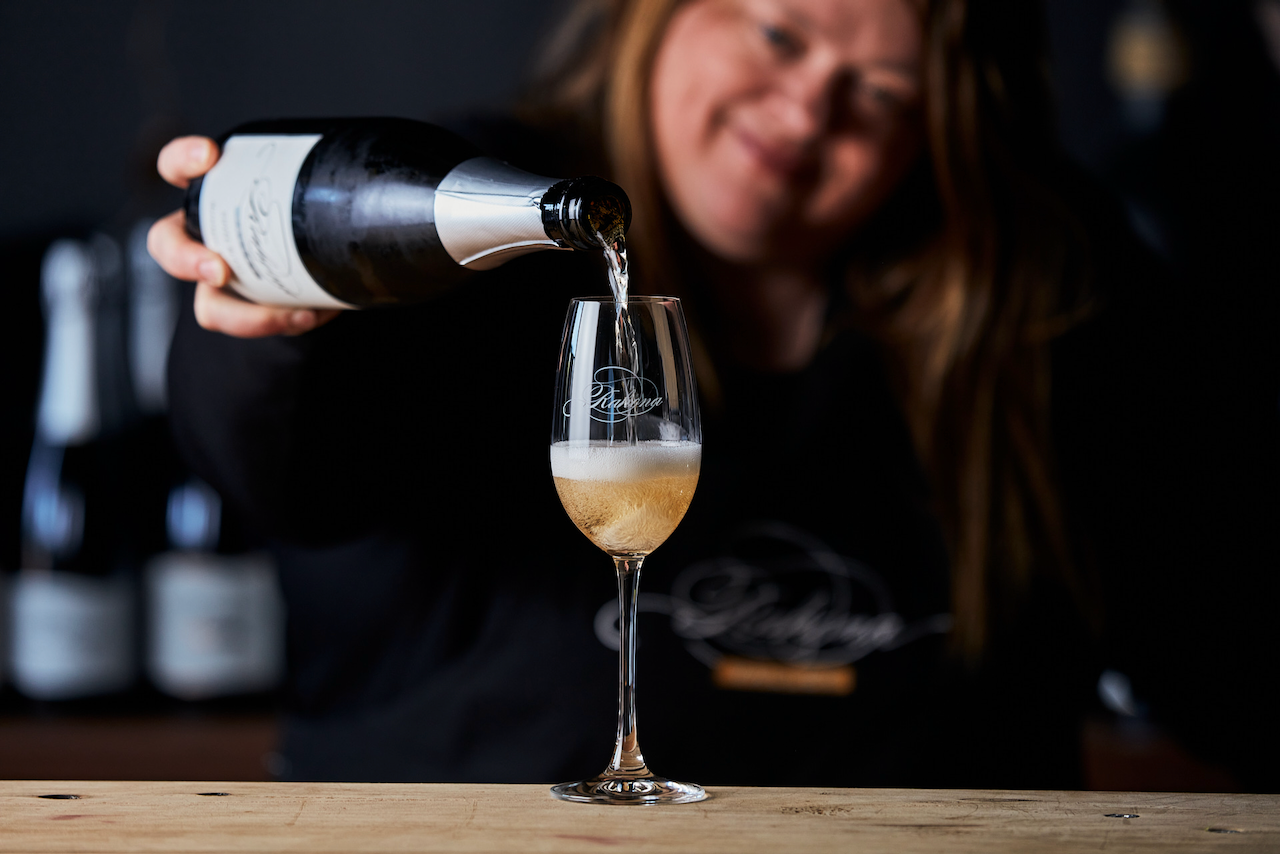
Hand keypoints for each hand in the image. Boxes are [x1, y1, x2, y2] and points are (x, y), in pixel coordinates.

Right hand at [148, 136, 339, 337]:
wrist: (324, 270)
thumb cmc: (307, 222)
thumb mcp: (307, 195)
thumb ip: (316, 181)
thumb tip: (354, 166)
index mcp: (214, 197)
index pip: (177, 167)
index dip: (182, 158)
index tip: (210, 155)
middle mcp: (208, 238)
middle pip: (167, 245)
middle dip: (184, 258)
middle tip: (218, 270)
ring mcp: (222, 280)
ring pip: (208, 306)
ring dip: (244, 315)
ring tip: (292, 315)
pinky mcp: (246, 311)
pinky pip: (252, 324)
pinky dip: (283, 321)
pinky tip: (315, 313)